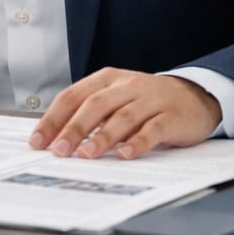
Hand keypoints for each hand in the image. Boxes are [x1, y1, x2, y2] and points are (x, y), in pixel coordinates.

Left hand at [29, 69, 221, 160]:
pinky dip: (137, 142)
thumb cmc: (146, 101)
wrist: (195, 96)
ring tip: (87, 155)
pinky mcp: (170, 116)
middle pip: (95, 105)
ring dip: (103, 137)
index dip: (53, 118)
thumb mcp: (115, 98)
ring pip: (122, 116)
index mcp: (106, 80)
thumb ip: (90, 113)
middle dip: (74, 128)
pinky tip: (125, 155)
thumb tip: (55, 138)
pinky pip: (152, 129)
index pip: (73, 96)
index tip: (38, 141)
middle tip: (59, 150)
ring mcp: (150, 100)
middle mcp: (127, 86)